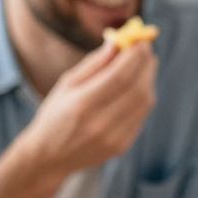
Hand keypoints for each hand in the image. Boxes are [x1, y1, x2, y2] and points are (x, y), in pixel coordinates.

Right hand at [17, 41, 157, 178]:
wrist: (49, 157)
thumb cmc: (55, 114)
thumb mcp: (67, 84)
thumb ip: (95, 63)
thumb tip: (118, 42)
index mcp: (82, 104)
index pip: (120, 76)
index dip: (135, 55)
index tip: (140, 39)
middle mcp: (101, 123)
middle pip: (137, 88)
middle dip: (146, 64)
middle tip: (146, 48)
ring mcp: (114, 138)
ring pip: (144, 102)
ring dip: (148, 79)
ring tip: (143, 64)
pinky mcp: (122, 146)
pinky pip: (142, 116)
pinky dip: (144, 96)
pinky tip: (138, 85)